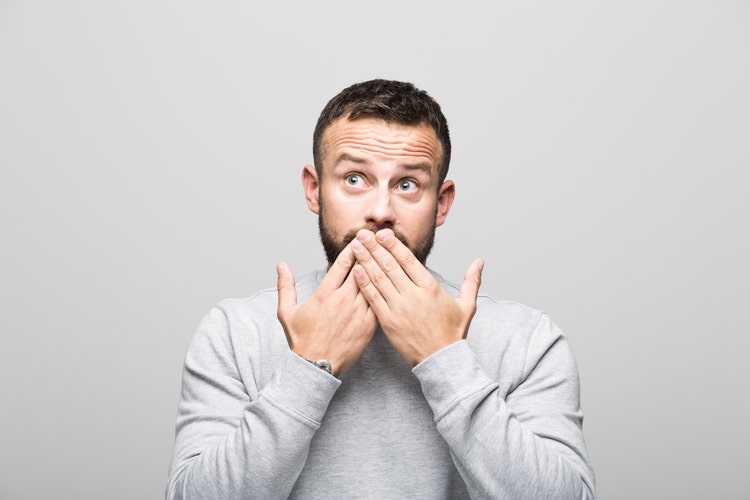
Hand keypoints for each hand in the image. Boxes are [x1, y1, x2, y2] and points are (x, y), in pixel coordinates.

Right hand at [277, 243, 376, 375]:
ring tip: (386, 255)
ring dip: (379, 269)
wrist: (316, 368)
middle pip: (361, 269)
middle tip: (376, 239)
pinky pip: (378, 302)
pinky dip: (383, 290)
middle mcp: (342, 300)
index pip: (342, 263)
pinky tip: (389, 282)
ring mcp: (357, 313)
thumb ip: (285, 286)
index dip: (353, 248)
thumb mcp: (286, 312)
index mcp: (324, 294)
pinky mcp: (368, 325)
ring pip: (373, 284)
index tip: (359, 238)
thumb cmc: (301, 340)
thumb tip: (281, 265)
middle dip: (368, 252)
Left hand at [351, 229, 483, 365]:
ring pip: (379, 278)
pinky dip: (364, 282)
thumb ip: (471, 281)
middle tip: (362, 233)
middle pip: (390, 265)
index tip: (383, 234)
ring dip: (365, 260)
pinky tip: (355, 269)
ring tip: (355, 245)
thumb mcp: (467, 305)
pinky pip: (373, 298)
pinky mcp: (388, 322)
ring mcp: (399, 308)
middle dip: (374, 247)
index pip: (408, 260)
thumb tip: (480, 261)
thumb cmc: (453, 333)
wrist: (441, 360)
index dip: (394, 245)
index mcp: (430, 288)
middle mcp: (413, 295)